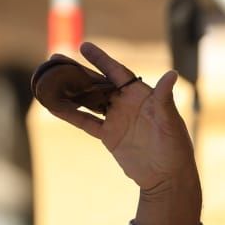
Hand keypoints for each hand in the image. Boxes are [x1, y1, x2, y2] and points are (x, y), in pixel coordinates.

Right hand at [31, 42, 202, 224]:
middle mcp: (127, 103)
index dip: (101, 60)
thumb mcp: (171, 122)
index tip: (84, 46)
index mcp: (142, 95)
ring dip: (70, 89)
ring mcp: (116, 119)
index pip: (118, 73)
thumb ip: (165, 99)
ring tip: (49, 77)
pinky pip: (86, 121)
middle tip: (55, 58)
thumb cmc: (175, 148)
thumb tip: (172, 74)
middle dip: (77, 71)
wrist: (167, 177)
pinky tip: (53, 106)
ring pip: (89, 99)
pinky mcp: (109, 135)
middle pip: (98, 83)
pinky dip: (70, 114)